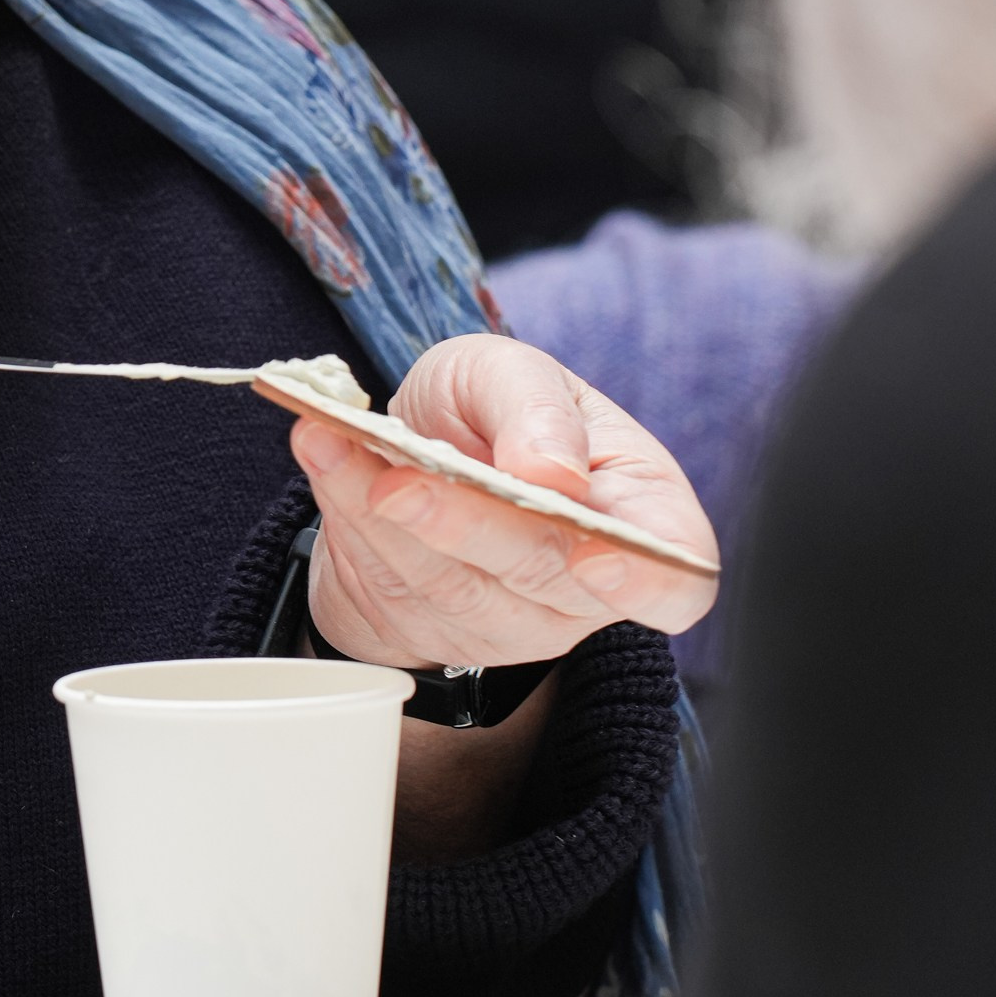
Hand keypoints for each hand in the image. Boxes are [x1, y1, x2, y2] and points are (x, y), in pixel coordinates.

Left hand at [298, 334, 716, 675]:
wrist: (417, 453)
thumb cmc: (495, 411)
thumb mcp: (517, 373)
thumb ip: (537, 407)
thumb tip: (552, 475)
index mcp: (640, 516)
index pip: (677, 580)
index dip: (646, 580)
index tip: (593, 552)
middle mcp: (580, 586)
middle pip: (541, 578)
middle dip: (470, 527)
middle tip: (405, 481)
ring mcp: (503, 621)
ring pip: (450, 584)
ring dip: (385, 518)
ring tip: (333, 444)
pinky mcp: (424, 623)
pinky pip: (384, 576)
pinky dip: (342, 504)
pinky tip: (318, 447)